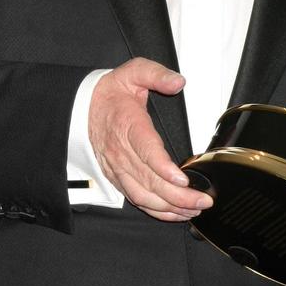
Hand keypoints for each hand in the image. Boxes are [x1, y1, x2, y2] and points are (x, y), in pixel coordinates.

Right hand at [88, 57, 213, 221]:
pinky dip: (156, 210)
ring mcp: (118, 168)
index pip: (146, 151)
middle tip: (202, 201)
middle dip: (178, 196)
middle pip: (149, 180)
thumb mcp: (134, 72)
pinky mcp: (117, 177)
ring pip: (143, 195)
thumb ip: (157, 74)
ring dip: (169, 207)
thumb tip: (178, 81)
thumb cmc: (112, 92)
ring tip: (193, 210)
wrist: (82, 106)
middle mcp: (122, 152)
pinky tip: (173, 213)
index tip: (182, 179)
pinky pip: (136, 199)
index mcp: (129, 125)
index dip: (164, 168)